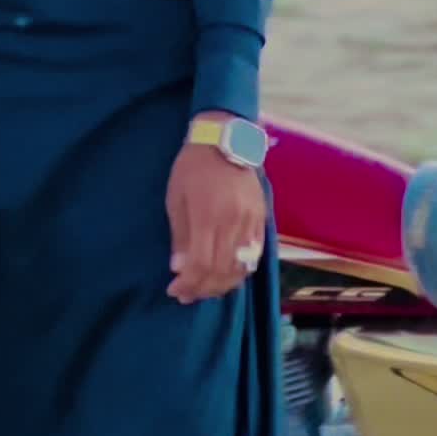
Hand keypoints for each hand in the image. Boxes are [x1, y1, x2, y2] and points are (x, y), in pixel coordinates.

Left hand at [166, 116, 266, 304]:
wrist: (225, 141)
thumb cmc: (192, 168)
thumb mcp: (176, 199)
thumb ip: (180, 236)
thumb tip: (179, 268)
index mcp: (208, 217)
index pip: (201, 265)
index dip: (188, 284)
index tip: (174, 290)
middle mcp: (233, 223)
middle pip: (222, 271)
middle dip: (202, 289)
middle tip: (186, 294)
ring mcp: (251, 222)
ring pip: (241, 267)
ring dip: (222, 285)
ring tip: (204, 288)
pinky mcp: (261, 219)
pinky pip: (254, 255)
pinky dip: (240, 271)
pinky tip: (226, 275)